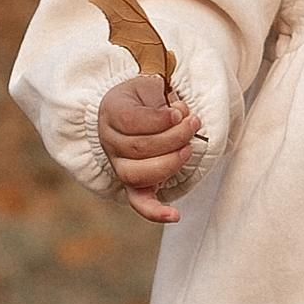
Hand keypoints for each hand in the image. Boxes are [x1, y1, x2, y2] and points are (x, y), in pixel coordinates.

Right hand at [97, 74, 201, 223]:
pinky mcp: (132, 185)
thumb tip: (180, 116)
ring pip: (137, 174)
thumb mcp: (150, 87)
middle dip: (173, 138)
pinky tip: (175, 216)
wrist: (131, 110)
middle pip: (138, 148)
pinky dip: (156, 212)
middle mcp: (109, 141)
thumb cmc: (145, 98)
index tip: (180, 112)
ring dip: (169, 163)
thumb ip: (162, 100)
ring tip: (188, 149)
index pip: (131, 120)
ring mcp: (118, 165)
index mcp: (111, 112)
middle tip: (194, 124)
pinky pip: (139, 203)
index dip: (160, 119)